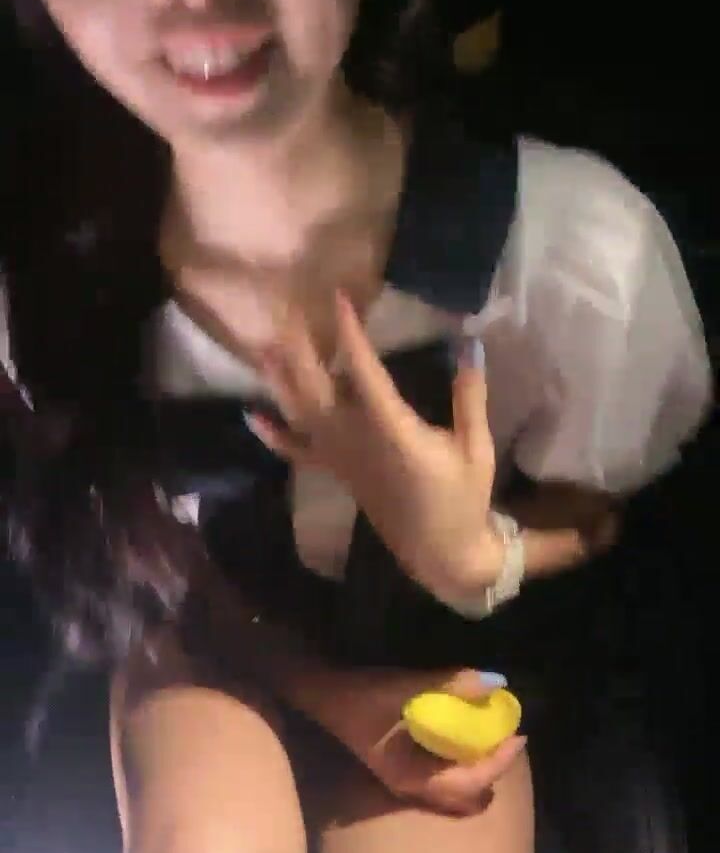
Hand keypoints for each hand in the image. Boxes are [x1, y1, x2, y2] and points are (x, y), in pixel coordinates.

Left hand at [245, 291, 500, 601]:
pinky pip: (297, 452)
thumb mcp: (476, 449)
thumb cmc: (462, 499)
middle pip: (318, 389)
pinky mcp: (337, 473)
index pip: (364, 373)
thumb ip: (470, 398)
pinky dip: (273, 434)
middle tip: (288, 311)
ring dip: (281, 380)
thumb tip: (470, 346)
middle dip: (302, 349)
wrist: (441, 553)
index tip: (339, 298)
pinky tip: (251, 415)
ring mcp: (341, 459)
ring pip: (300, 414)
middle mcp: (357, 442)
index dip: (349, 334)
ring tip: (263, 347)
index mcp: (393, 431)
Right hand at [309, 665, 527, 816]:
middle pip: (468, 793)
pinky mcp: (406, 763)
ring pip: (458, 784)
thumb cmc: (359, 696)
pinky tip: (466, 731)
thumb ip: (449, 683)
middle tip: (508, 735)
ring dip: (479, 762)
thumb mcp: (403, 687)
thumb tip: (497, 681)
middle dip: (493, 766)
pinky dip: (463, 755)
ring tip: (492, 732)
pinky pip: (446, 769)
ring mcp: (409, 777)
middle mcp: (414, 787)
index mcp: (414, 780)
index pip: (471, 782)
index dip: (499, 760)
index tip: (519, 733)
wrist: (320, 693)